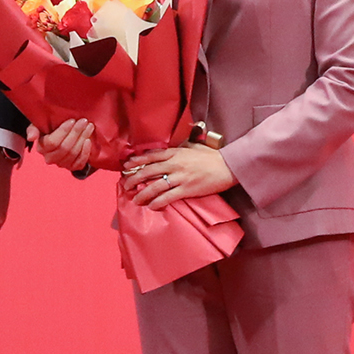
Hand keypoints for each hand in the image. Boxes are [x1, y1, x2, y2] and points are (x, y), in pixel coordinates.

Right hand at [27, 118, 93, 171]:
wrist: (60, 137)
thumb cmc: (49, 128)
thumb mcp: (39, 125)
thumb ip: (33, 129)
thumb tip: (31, 137)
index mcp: (41, 148)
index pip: (52, 142)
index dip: (63, 131)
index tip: (72, 120)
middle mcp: (50, 158)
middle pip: (65, 148)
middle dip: (76, 133)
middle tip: (84, 121)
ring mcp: (61, 164)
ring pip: (73, 154)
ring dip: (83, 139)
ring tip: (89, 127)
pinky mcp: (71, 167)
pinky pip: (79, 163)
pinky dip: (85, 152)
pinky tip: (88, 141)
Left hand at [121, 143, 237, 210]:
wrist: (227, 166)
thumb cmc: (211, 156)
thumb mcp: (192, 147)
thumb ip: (178, 150)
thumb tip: (167, 153)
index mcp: (175, 152)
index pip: (151, 156)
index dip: (136, 162)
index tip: (126, 167)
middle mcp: (175, 164)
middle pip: (148, 171)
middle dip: (134, 178)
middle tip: (126, 185)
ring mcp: (180, 177)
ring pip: (155, 185)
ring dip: (143, 193)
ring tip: (135, 199)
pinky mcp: (187, 189)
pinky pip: (168, 197)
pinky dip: (158, 202)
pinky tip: (151, 206)